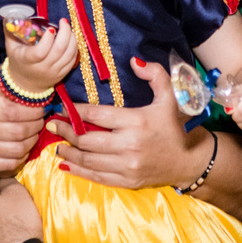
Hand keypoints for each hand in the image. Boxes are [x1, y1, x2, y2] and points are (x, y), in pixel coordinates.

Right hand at [0, 67, 43, 172]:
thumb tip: (24, 70)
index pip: (12, 111)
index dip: (32, 111)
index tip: (41, 108)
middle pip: (17, 132)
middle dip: (36, 126)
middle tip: (41, 121)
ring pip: (15, 150)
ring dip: (31, 142)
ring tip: (34, 133)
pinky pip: (5, 165)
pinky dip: (20, 158)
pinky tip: (23, 148)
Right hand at [4, 19, 76, 93]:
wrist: (25, 83)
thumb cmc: (18, 60)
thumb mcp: (11, 46)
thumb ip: (11, 30)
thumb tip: (11, 14)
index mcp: (27, 60)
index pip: (40, 51)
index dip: (48, 39)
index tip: (51, 28)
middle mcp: (42, 68)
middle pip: (58, 50)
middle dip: (65, 32)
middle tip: (63, 22)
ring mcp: (53, 72)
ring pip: (69, 54)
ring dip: (72, 39)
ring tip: (68, 29)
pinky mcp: (62, 74)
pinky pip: (73, 60)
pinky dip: (74, 47)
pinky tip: (71, 39)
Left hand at [48, 58, 212, 190]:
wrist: (189, 161)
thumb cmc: (176, 126)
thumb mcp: (171, 97)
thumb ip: (155, 75)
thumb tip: (134, 61)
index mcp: (137, 122)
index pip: (97, 115)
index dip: (76, 111)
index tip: (62, 108)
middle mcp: (129, 145)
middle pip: (87, 139)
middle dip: (66, 132)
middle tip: (52, 125)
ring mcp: (127, 166)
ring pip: (88, 160)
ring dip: (69, 152)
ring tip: (57, 145)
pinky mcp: (127, 181)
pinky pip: (97, 177)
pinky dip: (79, 171)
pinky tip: (67, 164)